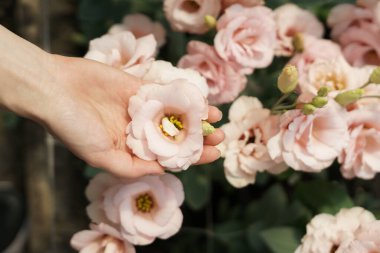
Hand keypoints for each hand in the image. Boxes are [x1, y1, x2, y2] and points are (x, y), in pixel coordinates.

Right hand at [39, 56, 223, 176]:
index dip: (192, 156)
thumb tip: (164, 171)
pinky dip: (182, 96)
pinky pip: (164, 92)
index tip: (214, 155)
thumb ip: (132, 167)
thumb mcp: (101, 158)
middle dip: (198, 137)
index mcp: (130, 149)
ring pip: (173, 113)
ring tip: (216, 119)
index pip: (168, 156)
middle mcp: (137, 129)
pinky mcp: (138, 87)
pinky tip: (199, 100)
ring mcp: (139, 107)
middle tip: (220, 137)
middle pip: (175, 135)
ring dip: (195, 116)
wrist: (55, 89)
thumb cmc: (74, 128)